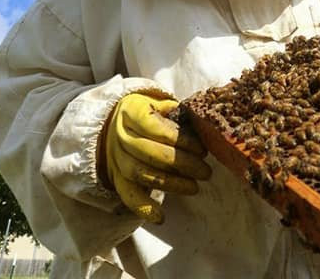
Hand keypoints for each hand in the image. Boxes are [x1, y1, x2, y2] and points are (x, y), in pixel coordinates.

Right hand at [102, 92, 211, 223]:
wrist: (115, 123)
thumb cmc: (147, 112)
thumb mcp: (158, 103)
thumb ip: (176, 112)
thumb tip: (201, 123)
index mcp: (130, 111)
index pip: (155, 127)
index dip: (180, 140)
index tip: (201, 149)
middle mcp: (120, 135)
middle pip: (150, 152)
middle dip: (182, 163)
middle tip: (205, 171)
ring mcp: (116, 158)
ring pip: (141, 173)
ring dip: (171, 183)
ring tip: (194, 187)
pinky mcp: (116, 177)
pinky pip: (127, 194)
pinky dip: (143, 208)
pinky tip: (160, 217)